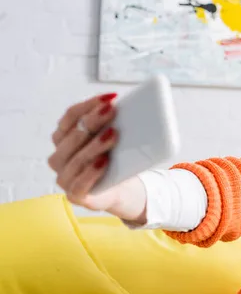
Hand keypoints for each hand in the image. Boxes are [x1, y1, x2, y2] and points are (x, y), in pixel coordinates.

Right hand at [48, 93, 120, 210]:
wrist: (123, 189)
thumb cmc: (115, 160)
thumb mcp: (112, 139)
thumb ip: (112, 123)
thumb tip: (129, 105)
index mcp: (64, 138)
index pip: (70, 116)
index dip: (88, 105)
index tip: (111, 98)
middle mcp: (59, 157)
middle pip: (73, 135)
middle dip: (93, 120)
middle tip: (112, 111)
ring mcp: (64, 177)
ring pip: (76, 159)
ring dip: (94, 144)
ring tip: (113, 134)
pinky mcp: (75, 195)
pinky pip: (79, 184)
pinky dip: (91, 172)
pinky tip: (103, 161)